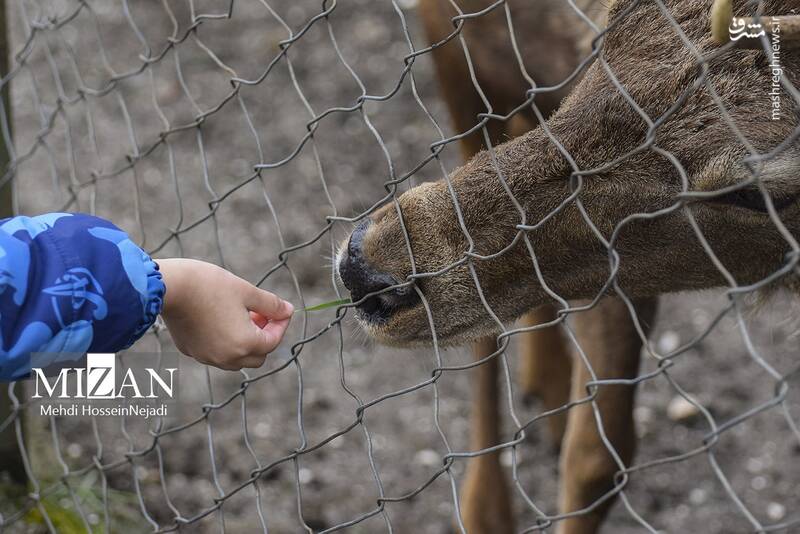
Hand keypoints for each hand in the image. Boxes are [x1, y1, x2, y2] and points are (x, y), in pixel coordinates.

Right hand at [157, 258, 292, 369]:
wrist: (169, 286)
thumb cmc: (209, 285)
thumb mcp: (247, 291)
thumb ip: (271, 305)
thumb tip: (287, 311)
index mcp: (244, 344)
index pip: (273, 341)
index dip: (280, 324)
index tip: (281, 310)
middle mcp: (226, 357)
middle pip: (257, 356)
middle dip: (264, 336)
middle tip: (261, 314)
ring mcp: (206, 356)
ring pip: (236, 359)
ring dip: (245, 342)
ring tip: (241, 315)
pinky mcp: (191, 351)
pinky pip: (216, 353)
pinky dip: (225, 342)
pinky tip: (220, 319)